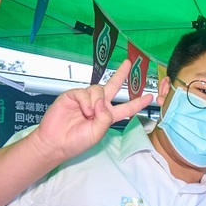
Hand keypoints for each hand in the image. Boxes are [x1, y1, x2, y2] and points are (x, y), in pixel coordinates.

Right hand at [29, 61, 152, 164]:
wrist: (55, 142)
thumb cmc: (76, 141)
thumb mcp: (97, 133)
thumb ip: (105, 118)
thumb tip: (103, 102)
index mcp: (107, 116)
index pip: (126, 107)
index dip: (138, 103)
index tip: (150, 97)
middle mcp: (98, 105)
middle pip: (113, 86)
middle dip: (121, 74)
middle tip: (128, 63)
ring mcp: (85, 99)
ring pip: (98, 89)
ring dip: (97, 102)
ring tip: (89, 114)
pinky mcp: (73, 95)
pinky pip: (84, 92)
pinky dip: (86, 101)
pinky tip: (84, 110)